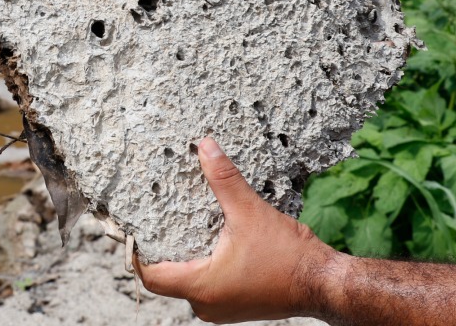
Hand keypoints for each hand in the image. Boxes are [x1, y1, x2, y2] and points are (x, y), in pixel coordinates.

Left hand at [137, 138, 342, 323]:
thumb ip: (224, 179)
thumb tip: (205, 147)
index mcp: (202, 287)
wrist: (324, 283)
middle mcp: (207, 304)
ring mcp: (221, 308)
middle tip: (153, 220)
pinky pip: (207, 286)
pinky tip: (209, 240)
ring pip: (187, 283)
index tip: (131, 230)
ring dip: (183, 257)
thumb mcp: (250, 211)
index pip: (151, 277)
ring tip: (178, 226)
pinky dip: (202, 265)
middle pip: (166, 280)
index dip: (136, 254)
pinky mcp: (235, 304)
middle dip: (160, 251)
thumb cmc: (290, 257)